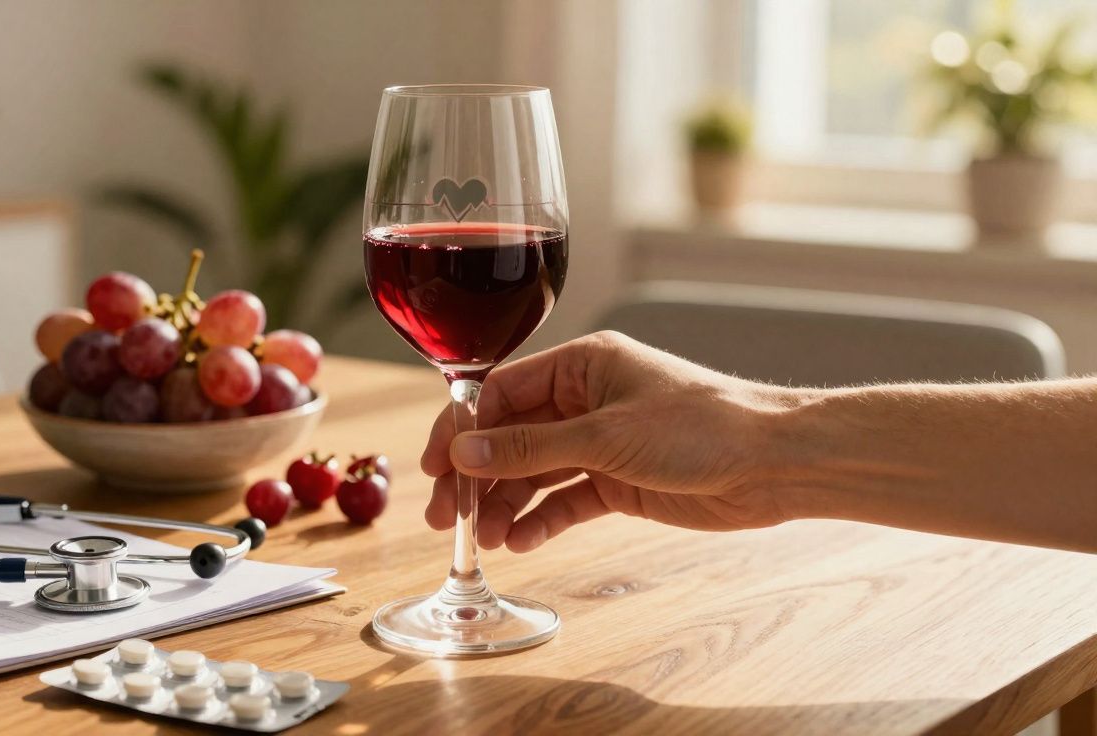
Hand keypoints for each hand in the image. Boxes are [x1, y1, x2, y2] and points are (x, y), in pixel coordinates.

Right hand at [420, 331, 804, 552]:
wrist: (774, 464)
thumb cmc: (701, 428)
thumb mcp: (606, 436)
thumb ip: (530, 448)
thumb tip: (463, 455)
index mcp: (582, 365)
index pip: (501, 392)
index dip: (462, 429)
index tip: (435, 467)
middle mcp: (586, 400)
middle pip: (511, 436)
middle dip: (477, 474)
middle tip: (443, 514)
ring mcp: (601, 442)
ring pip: (534, 472)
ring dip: (504, 503)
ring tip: (481, 538)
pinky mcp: (618, 481)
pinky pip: (565, 499)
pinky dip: (541, 519)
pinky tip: (519, 541)